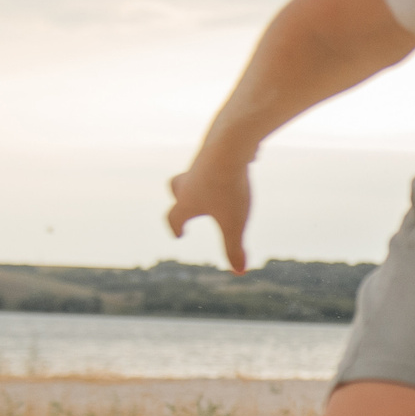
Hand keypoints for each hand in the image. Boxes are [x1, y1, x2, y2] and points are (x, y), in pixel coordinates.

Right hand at [167, 157, 252, 273]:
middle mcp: (190, 180)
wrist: (229, 143)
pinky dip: (221, 164)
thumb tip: (239, 272)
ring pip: (196, 171)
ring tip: (215, 185)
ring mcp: (202, 161)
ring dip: (200, 179)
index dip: (176, 228)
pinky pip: (216, 156)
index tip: (179, 234)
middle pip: (176, 187)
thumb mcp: (234, 222)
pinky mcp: (217, 147)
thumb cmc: (228, 187)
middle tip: (185, 204)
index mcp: (188, 200)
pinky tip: (238, 163)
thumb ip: (234, 248)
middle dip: (179, 197)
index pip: (175, 218)